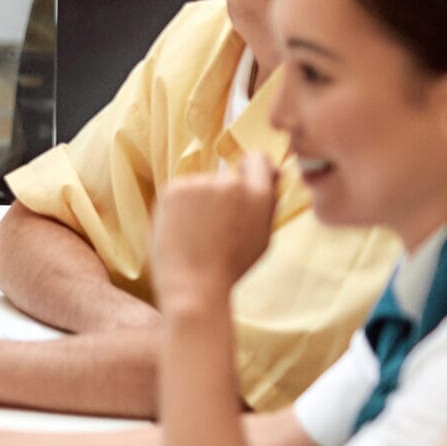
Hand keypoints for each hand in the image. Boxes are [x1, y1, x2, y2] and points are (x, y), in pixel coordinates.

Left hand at [151, 153, 279, 311]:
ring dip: (198, 202)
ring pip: (200, 186)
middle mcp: (231, 183)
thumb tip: (272, 173)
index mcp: (259, 195)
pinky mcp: (174, 187)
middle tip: (216, 230)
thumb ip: (266, 204)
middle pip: (226, 179)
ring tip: (197, 235)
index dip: (251, 169)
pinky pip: (180, 191)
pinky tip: (181, 231)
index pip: (258, 160)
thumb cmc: (230, 267)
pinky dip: (179, 207)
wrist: (194, 285)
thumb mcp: (261, 237)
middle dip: (222, 197)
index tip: (244, 180)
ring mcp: (201, 183)